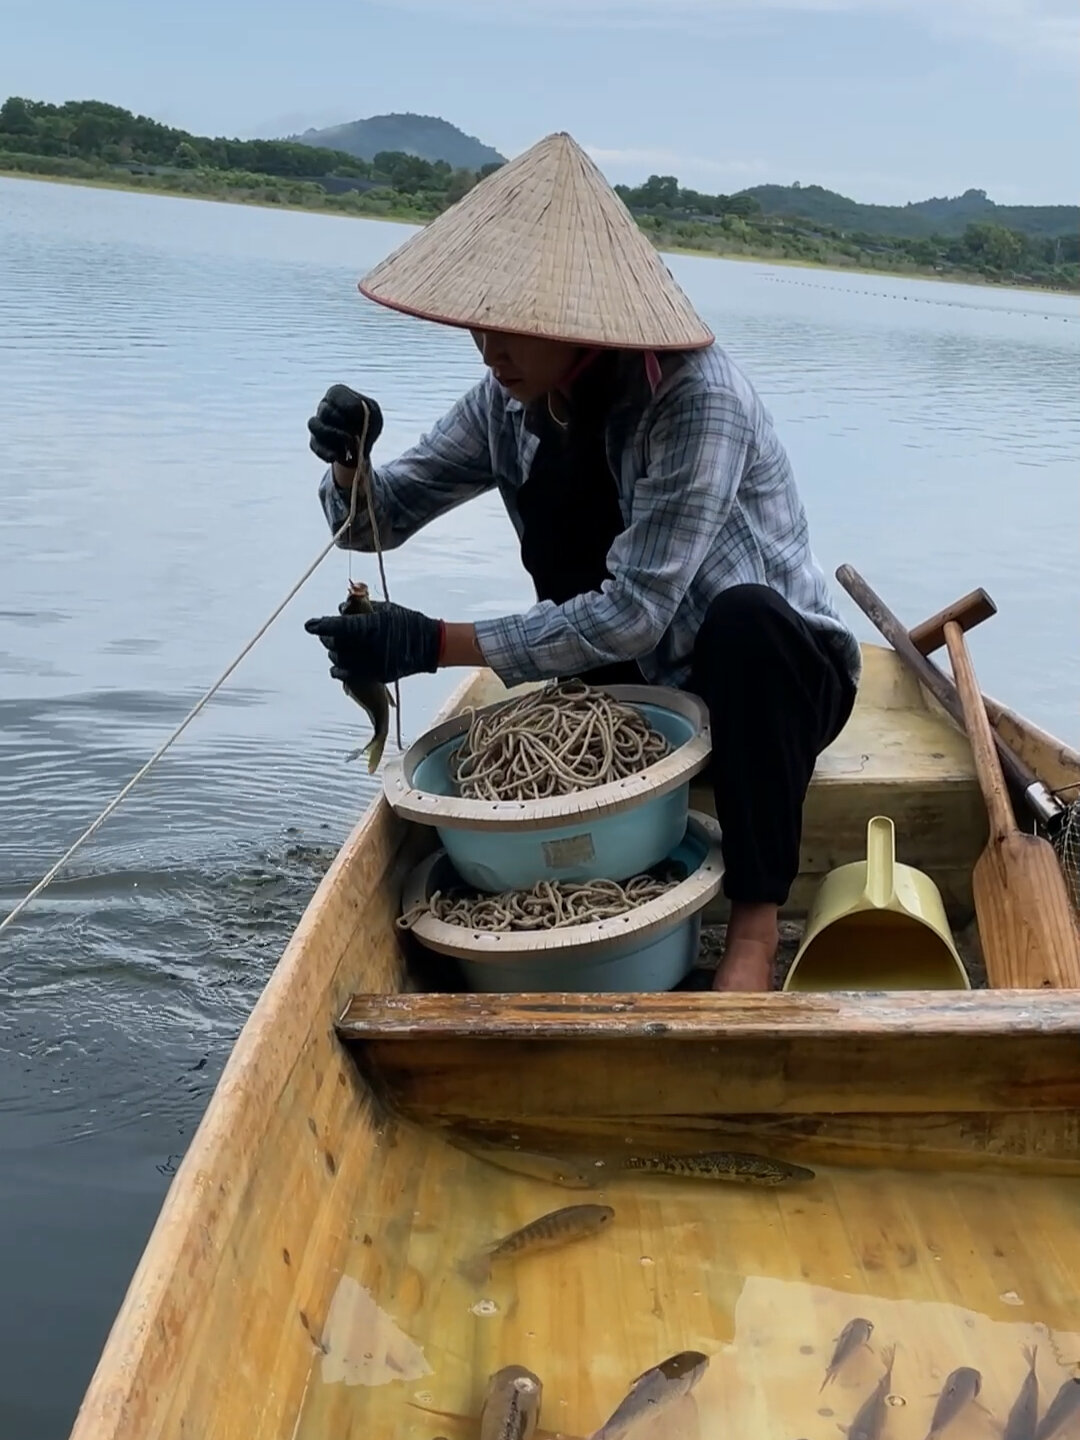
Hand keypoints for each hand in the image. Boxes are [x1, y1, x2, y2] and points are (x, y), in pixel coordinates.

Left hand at [305, 599, 441, 684]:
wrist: (429, 646)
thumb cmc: (407, 622)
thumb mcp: (385, 609)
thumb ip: (363, 608)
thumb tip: (343, 607)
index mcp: (369, 626)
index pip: (337, 626)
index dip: (320, 625)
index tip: (310, 625)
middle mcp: (366, 646)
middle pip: (334, 643)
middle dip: (327, 637)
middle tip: (326, 633)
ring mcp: (370, 663)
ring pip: (338, 660)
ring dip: (334, 653)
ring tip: (337, 648)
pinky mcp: (373, 675)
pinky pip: (347, 675)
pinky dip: (339, 669)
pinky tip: (337, 665)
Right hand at [307, 385, 383, 469]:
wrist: (361, 444)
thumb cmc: (367, 423)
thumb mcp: (374, 417)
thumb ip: (369, 417)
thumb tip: (355, 429)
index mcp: (338, 394)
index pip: (336, 394)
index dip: (348, 406)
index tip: (360, 415)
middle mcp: (324, 406)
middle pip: (325, 410)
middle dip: (343, 424)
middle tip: (356, 434)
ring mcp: (317, 424)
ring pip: (314, 424)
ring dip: (332, 436)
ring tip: (349, 447)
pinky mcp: (315, 442)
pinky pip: (314, 445)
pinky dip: (326, 452)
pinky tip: (337, 457)